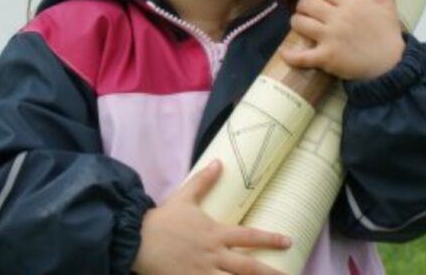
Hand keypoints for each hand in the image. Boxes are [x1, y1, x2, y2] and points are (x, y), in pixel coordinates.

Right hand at [132, 160, 289, 274]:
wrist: (136, 240)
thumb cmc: (162, 220)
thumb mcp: (184, 197)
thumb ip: (203, 182)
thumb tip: (218, 162)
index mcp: (215, 234)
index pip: (249, 237)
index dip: (270, 239)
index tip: (288, 242)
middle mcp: (213, 255)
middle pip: (248, 268)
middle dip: (270, 273)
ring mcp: (202, 273)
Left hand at [282, 0, 405, 79]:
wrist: (392, 66)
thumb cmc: (389, 36)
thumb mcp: (388, 6)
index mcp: (351, 3)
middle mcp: (338, 17)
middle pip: (307, 4)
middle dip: (303, 6)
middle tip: (305, 11)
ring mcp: (330, 37)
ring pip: (300, 23)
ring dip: (296, 23)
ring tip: (299, 24)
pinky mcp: (327, 58)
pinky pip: (302, 55)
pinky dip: (290, 55)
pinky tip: (284, 52)